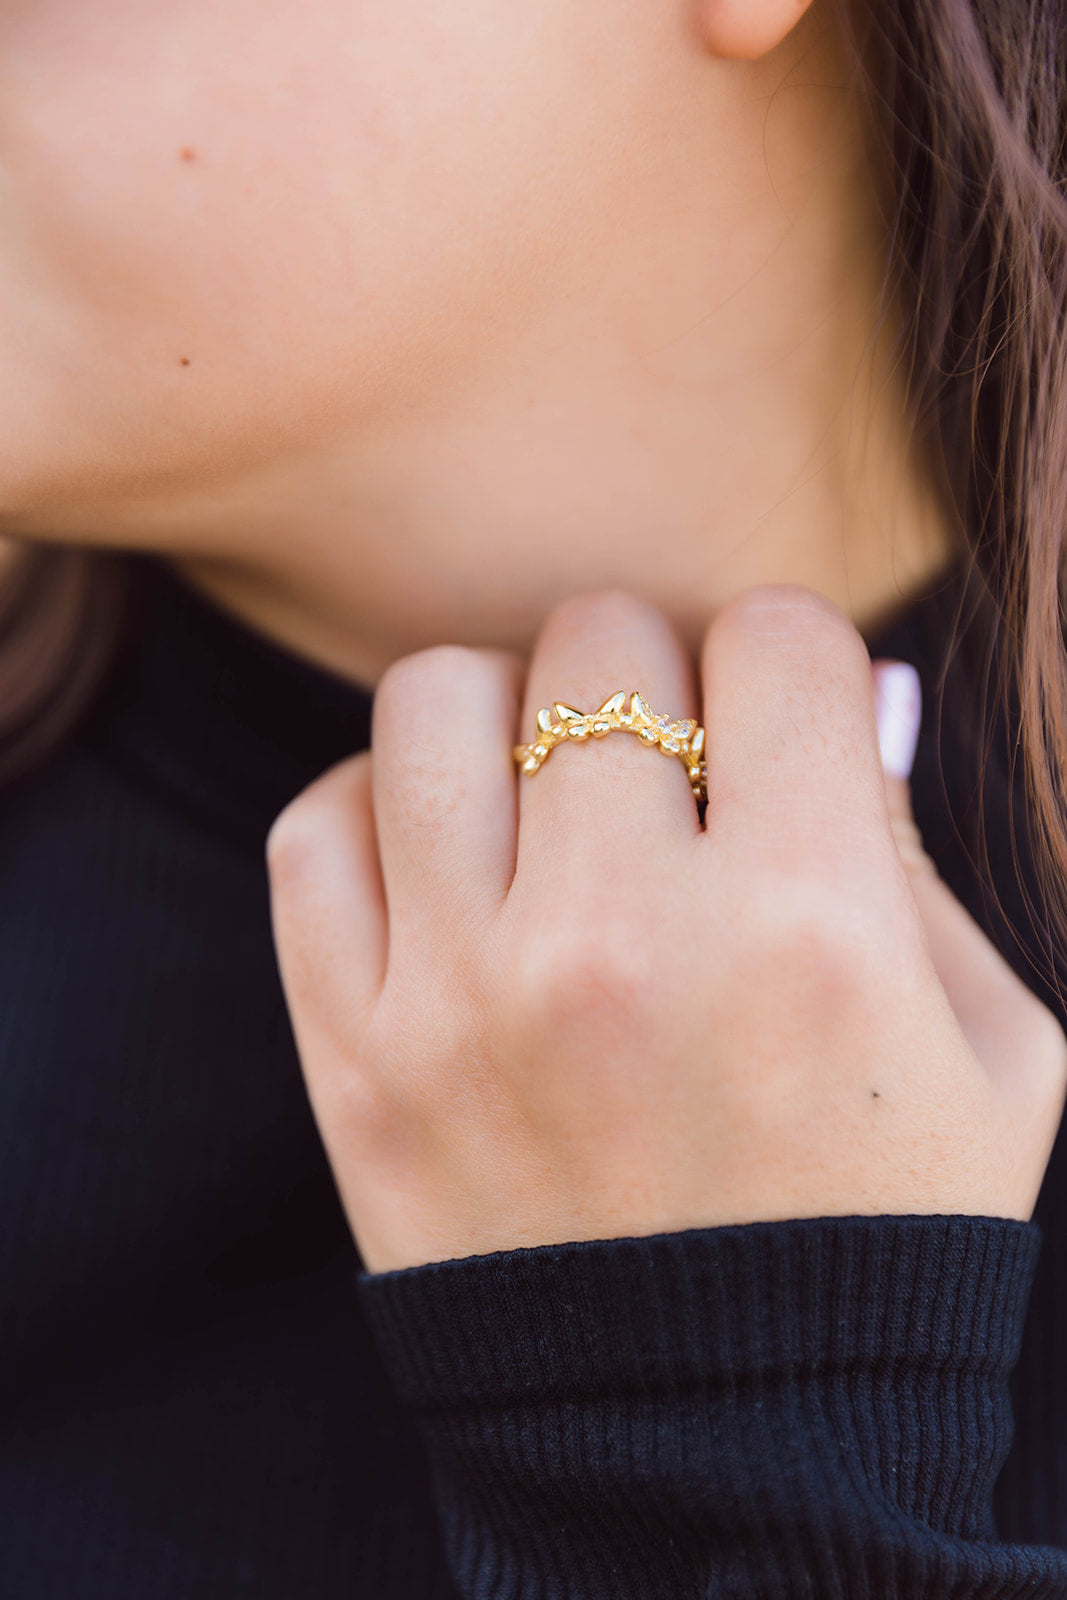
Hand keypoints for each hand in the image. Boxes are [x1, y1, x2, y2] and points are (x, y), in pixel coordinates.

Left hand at [267, 588, 1066, 1272]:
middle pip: (596, 640)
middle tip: (663, 763)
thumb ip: (916, 857)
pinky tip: (447, 863)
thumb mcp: (992, 1055)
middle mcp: (624, 946)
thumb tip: (847, 696)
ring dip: (502, 716)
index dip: (787, 658)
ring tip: (544, 796)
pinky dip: (377, 809)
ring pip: (434, 698)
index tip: (774, 716)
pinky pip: (317, 830)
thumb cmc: (879, 1238)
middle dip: (647, 673)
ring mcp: (468, 999)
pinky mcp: (358, 1058)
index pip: (774, 637)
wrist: (718, 1454)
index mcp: (811, 932)